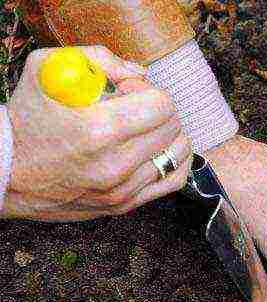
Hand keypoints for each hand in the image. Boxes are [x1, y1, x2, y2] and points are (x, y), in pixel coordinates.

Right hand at [1, 46, 191, 221]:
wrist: (5, 172)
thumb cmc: (27, 119)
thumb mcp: (48, 69)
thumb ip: (99, 58)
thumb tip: (141, 74)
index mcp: (99, 129)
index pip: (162, 105)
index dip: (148, 90)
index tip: (128, 91)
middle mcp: (114, 164)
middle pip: (172, 126)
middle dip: (158, 109)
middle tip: (133, 108)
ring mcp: (121, 189)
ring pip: (177, 153)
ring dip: (167, 134)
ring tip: (144, 128)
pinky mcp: (124, 205)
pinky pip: (173, 181)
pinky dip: (173, 161)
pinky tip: (158, 150)